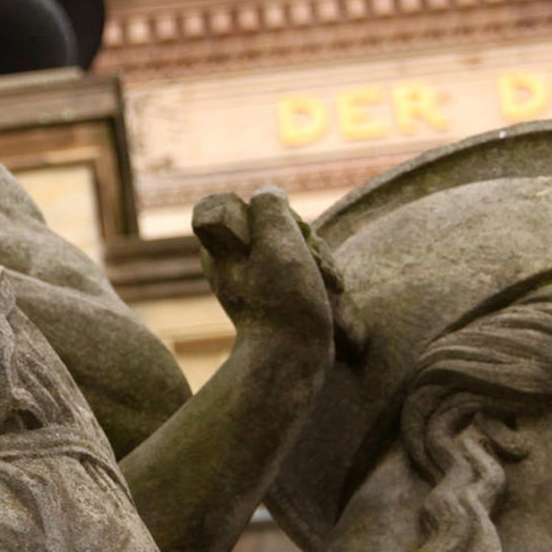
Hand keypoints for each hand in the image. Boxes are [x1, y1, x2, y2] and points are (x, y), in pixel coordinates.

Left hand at [192, 189, 351, 355]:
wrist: (294, 357)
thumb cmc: (282, 301)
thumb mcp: (274, 241)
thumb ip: (269, 206)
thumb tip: (269, 195)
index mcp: (222, 245)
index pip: (261, 207)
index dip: (286, 218)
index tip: (294, 238)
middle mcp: (235, 260)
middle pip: (285, 227)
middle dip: (309, 241)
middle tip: (314, 265)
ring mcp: (258, 279)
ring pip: (301, 247)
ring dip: (322, 260)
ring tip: (326, 284)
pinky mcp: (280, 295)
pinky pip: (306, 269)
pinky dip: (322, 276)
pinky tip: (330, 291)